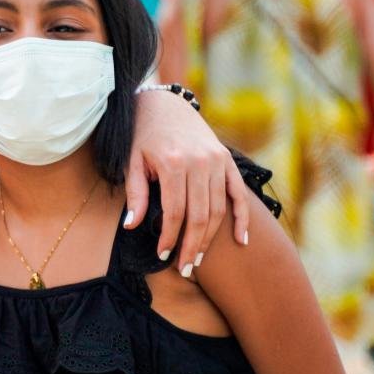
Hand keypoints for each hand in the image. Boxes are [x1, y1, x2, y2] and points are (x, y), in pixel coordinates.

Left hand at [122, 87, 252, 270]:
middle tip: (185, 269)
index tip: (163, 256)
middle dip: (192, 246)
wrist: (164, 103)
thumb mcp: (132, 161)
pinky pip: (238, 194)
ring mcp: (217, 161)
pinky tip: (240, 241)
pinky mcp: (227, 160)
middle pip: (200, 216)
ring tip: (199, 259)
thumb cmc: (142, 135)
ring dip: (211, 238)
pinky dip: (241, 218)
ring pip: (218, 209)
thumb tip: (131, 226)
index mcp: (175, 163)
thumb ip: (136, 194)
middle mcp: (200, 163)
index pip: (176, 212)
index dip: (170, 238)